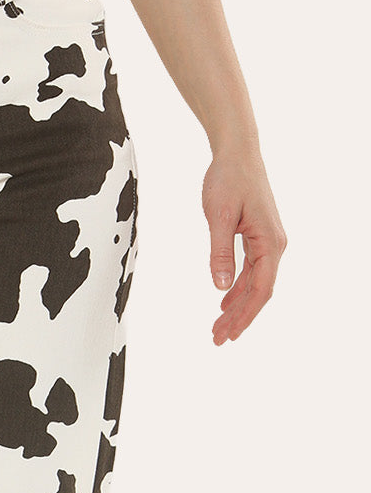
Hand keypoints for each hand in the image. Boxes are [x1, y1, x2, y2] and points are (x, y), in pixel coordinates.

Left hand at [203, 139, 286, 345]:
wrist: (237, 152)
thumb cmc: (228, 179)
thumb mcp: (218, 217)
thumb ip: (219, 253)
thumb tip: (220, 288)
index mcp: (269, 242)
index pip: (260, 290)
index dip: (244, 316)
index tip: (228, 334)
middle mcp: (274, 245)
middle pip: (258, 292)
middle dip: (239, 318)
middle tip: (218, 339)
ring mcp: (267, 241)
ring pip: (253, 284)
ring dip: (236, 307)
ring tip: (218, 327)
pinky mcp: (257, 237)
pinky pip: (250, 271)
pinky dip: (237, 289)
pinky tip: (224, 302)